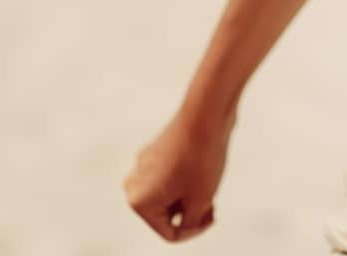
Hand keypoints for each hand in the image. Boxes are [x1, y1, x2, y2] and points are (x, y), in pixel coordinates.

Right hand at [123, 107, 237, 242]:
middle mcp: (132, 184)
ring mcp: (141, 166)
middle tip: (212, 198)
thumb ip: (190, 223)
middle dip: (191, 210)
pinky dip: (186, 179)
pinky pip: (170, 177)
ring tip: (207, 179)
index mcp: (138, 202)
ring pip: (170, 195)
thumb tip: (184, 223)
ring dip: (189, 195)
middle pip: (167, 214)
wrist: (205, 113)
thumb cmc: (202, 158)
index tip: (213, 214)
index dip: (195, 230)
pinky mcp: (153, 152)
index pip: (169, 233)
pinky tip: (202, 165)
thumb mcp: (201, 201)